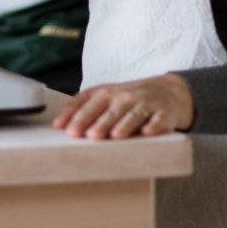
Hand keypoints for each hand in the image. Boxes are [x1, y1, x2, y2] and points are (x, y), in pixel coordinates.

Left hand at [52, 73, 195, 139]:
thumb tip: (59, 124)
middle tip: (89, 135)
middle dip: (99, 122)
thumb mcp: (105, 97)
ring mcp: (145, 103)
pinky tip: (147, 132)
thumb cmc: (128, 99)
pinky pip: (159, 120)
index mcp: (106, 93)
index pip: (89, 103)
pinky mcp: (164, 113)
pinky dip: (154, 126)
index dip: (78, 116)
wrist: (168, 92)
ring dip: (124, 124)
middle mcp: (124, 96)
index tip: (67, 129)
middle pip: (110, 110)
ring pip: (133, 114)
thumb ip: (83, 108)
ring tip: (115, 136)